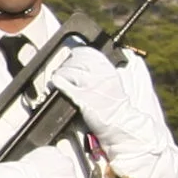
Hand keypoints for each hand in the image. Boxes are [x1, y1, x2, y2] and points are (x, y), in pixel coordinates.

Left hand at [47, 41, 161, 159]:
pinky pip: (65, 85)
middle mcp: (99, 75)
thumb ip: (101, 73)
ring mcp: (90, 86)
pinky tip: (56, 83)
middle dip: (67, 64)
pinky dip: (58, 82)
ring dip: (61, 73)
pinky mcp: (82, 98)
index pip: (89, 52)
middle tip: (65, 70)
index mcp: (108, 70)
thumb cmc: (117, 107)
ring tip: (60, 79)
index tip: (73, 57)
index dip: (77, 53)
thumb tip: (86, 68)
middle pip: (76, 60)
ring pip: (68, 70)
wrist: (121, 124)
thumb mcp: (113, 84)